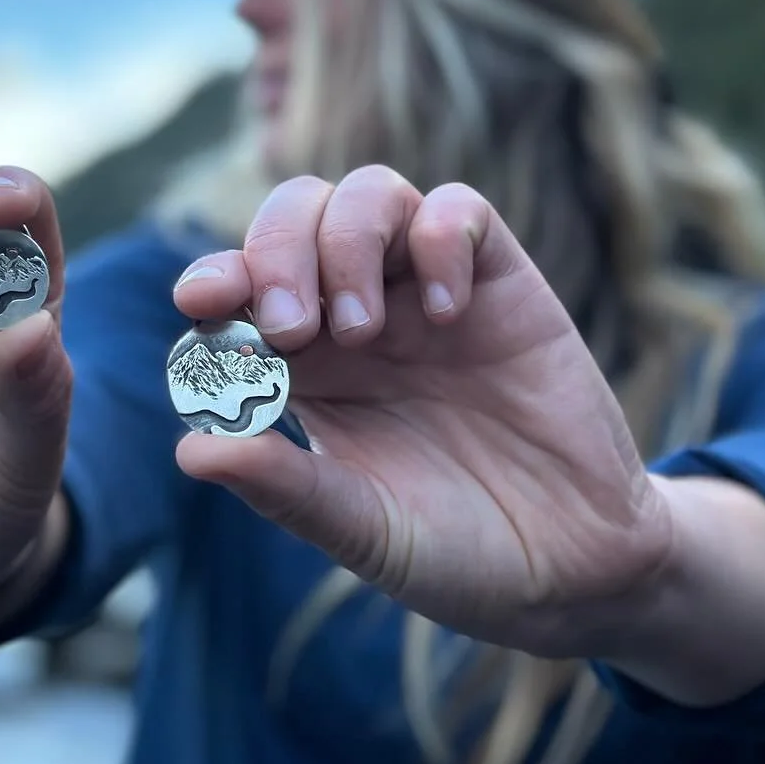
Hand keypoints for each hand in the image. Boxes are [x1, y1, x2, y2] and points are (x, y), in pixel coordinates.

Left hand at [172, 166, 673, 657]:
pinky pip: (458, 211)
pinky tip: (441, 314)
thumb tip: (190, 449)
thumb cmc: (453, 549)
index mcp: (302, 366)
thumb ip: (283, 487)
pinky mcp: (497, 283)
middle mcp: (354, 314)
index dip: (215, 279)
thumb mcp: (361, 527)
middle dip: (276, 254)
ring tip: (361, 331)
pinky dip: (438, 239)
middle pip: (292, 218)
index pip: (239, 290)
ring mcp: (423, 291)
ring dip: (346, 243)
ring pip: (367, 195)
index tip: (200, 300)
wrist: (575, 568)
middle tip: (291, 329)